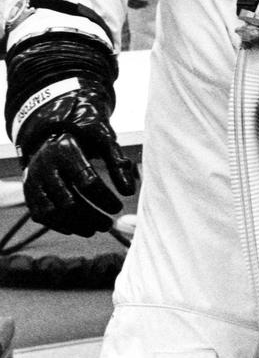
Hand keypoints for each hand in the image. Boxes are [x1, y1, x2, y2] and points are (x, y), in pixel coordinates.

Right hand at [18, 87, 137, 237]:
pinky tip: (76, 228)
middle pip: (68, 202)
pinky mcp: (29, 189)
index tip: (119, 207)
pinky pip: (40, 214)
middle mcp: (45, 165)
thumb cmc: (86, 135)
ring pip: (52, 212)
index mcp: (66, 149)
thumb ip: (118, 163)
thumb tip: (130, 192)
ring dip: (75, 224)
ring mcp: (33, 178)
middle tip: (108, 224)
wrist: (55, 128)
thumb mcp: (105, 140)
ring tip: (95, 229)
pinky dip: (58, 225)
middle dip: (91, 216)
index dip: (104, 198)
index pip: (87, 182)